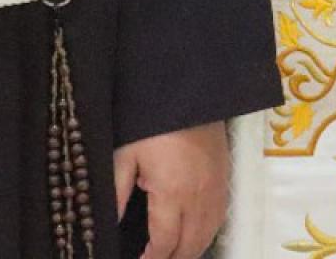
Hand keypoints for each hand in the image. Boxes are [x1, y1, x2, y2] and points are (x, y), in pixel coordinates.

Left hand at [113, 121, 229, 258]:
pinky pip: (219, 218)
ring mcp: (215, 189)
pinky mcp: (225, 178)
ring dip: (190, 250)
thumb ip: (118, 191)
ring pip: (207, 236)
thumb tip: (111, 222)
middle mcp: (198, 197)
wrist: (189, 92)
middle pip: (189, 247)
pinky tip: (193, 234)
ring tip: (171, 254)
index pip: (164, 243)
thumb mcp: (126, 153)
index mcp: (172, 193)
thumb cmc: (154, 121)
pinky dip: (206, 233)